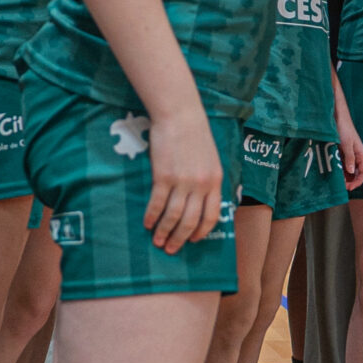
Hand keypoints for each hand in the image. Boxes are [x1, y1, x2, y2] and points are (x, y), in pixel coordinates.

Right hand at [142, 101, 225, 252]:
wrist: (180, 114)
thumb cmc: (194, 134)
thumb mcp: (210, 158)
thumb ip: (208, 179)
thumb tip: (202, 199)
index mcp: (215, 180)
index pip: (212, 215)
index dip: (202, 231)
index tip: (194, 240)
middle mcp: (201, 184)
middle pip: (191, 221)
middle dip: (180, 238)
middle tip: (171, 248)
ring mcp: (183, 181)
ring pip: (174, 216)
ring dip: (164, 231)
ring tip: (157, 241)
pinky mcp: (163, 176)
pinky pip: (158, 203)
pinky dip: (152, 216)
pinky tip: (147, 223)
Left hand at [337, 111, 362, 191]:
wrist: (337, 117)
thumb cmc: (344, 128)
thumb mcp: (346, 144)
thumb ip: (349, 158)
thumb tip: (351, 172)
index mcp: (361, 155)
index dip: (358, 182)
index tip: (349, 188)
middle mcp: (357, 156)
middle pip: (357, 174)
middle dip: (350, 181)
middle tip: (341, 186)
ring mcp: (350, 155)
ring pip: (349, 170)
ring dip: (344, 177)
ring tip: (337, 181)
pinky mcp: (343, 153)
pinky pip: (342, 165)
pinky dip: (339, 170)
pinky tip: (334, 173)